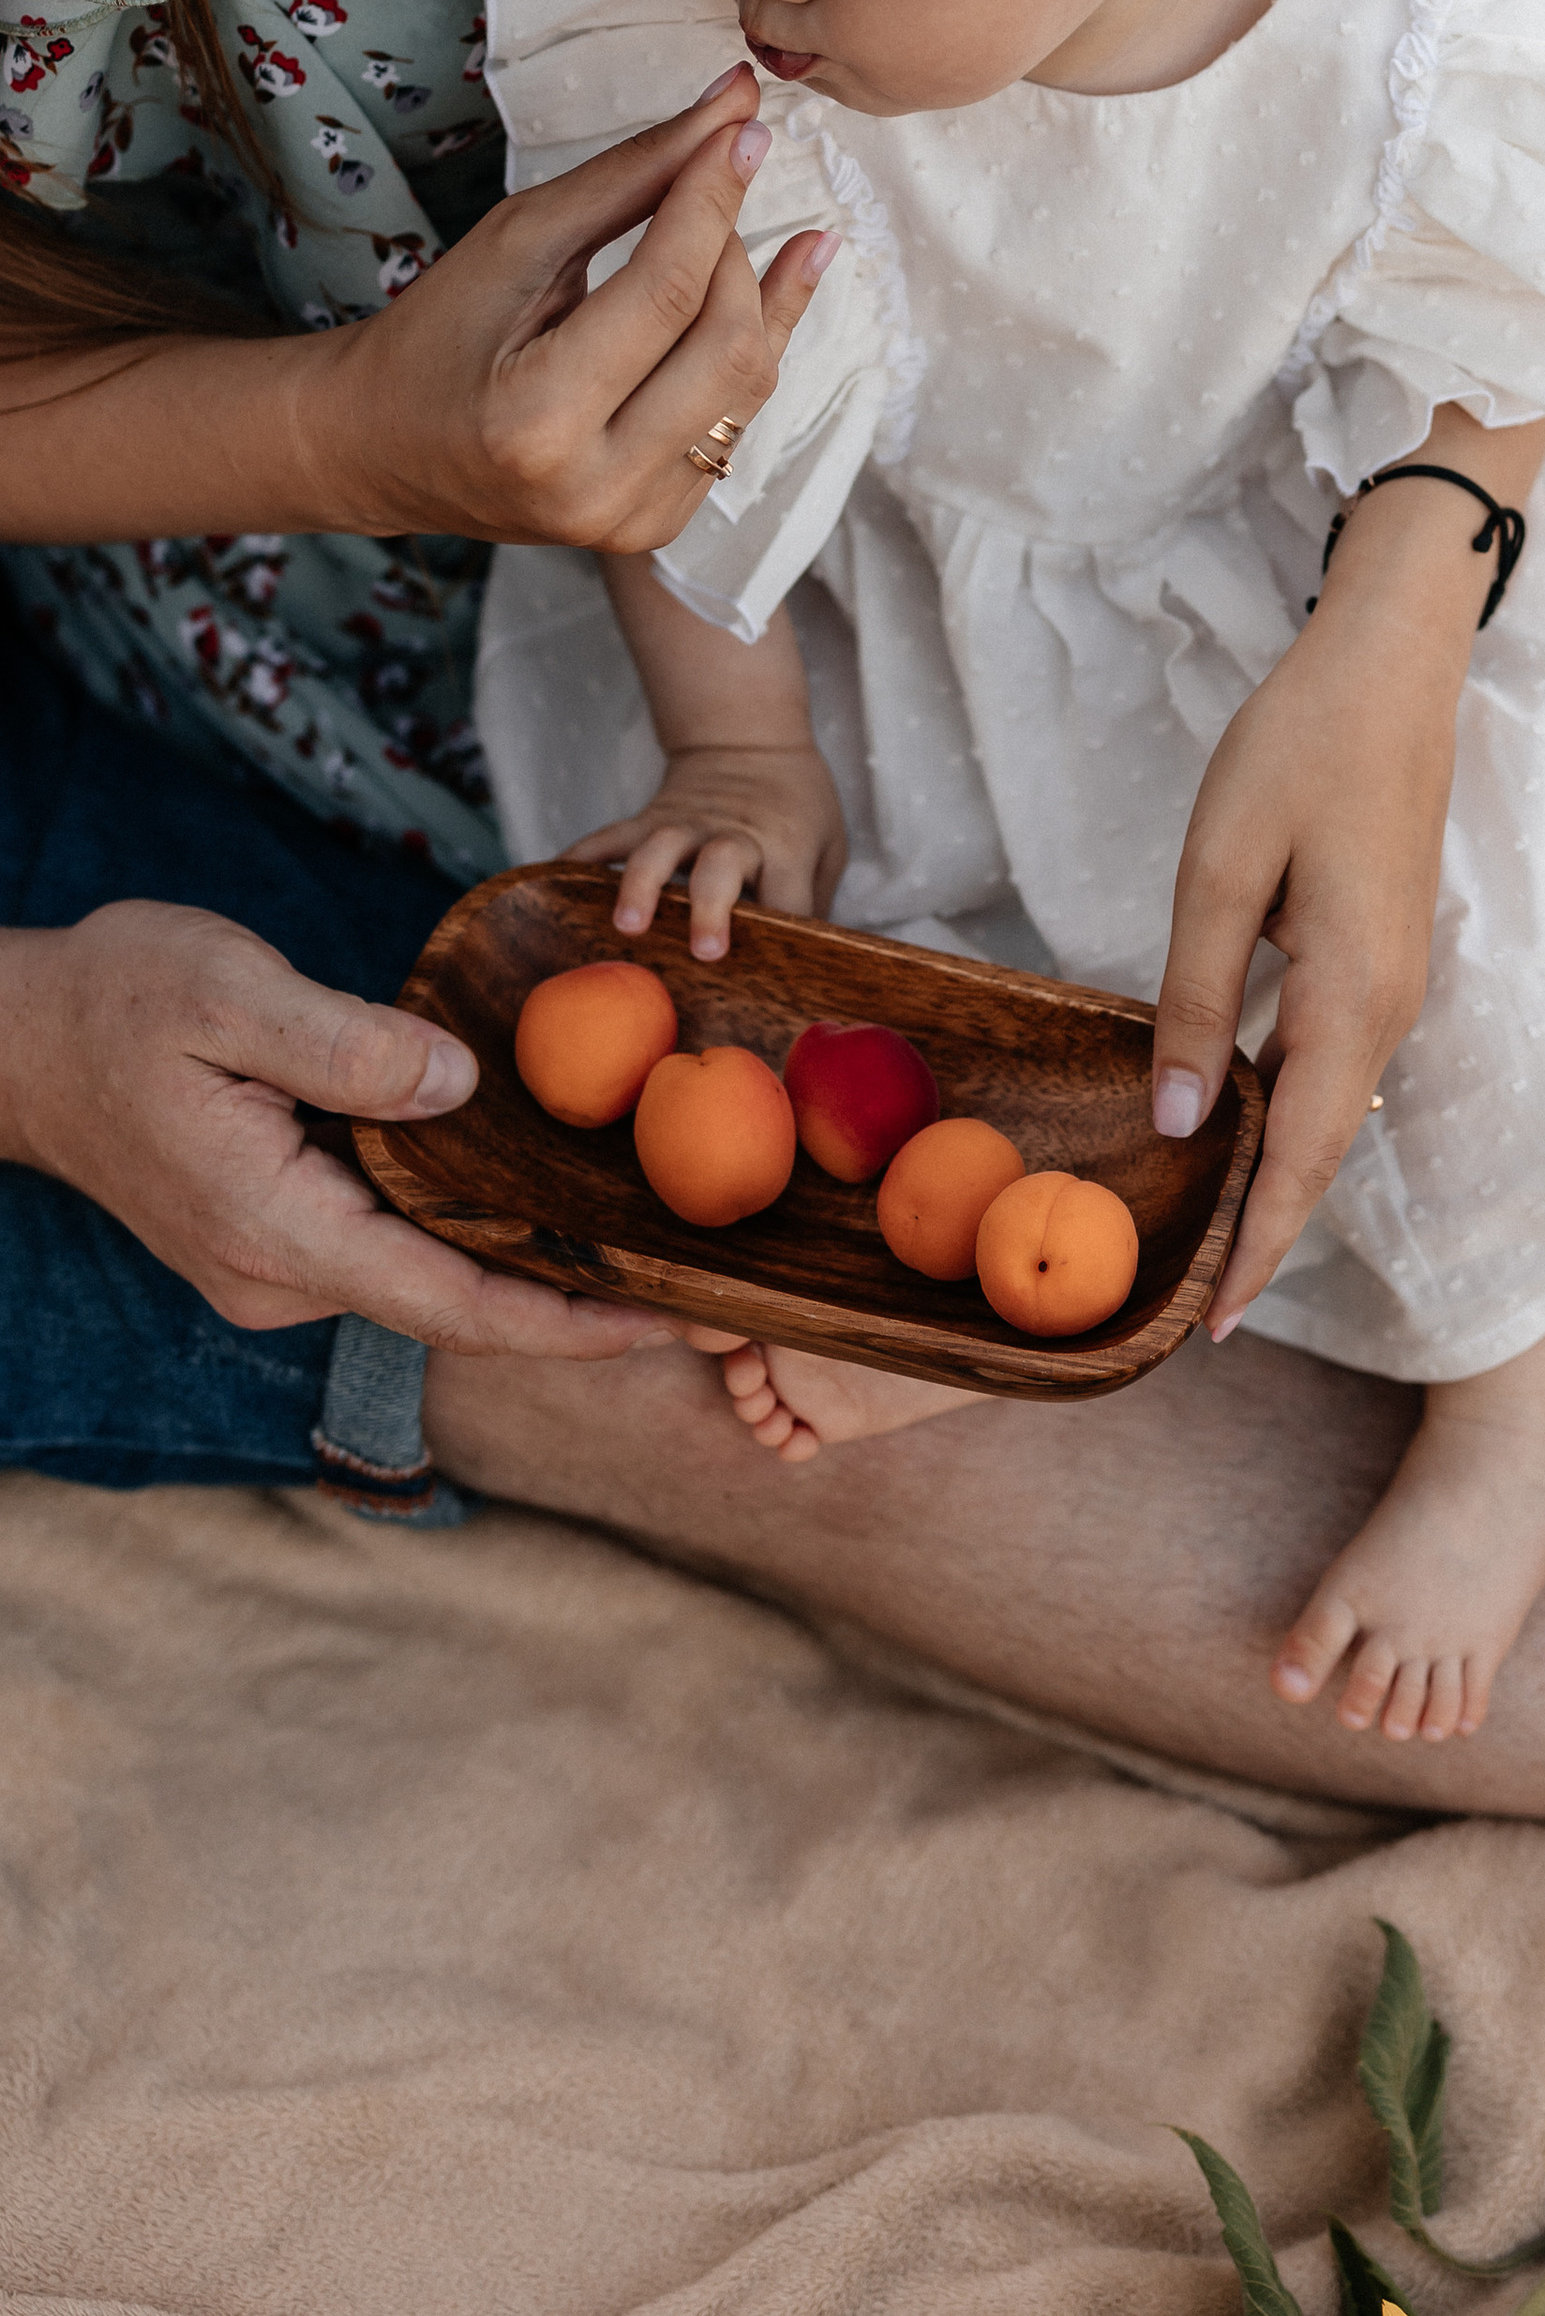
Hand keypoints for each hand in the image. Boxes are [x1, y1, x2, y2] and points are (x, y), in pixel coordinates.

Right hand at [0, 902, 673, 1353]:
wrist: (17, 1038)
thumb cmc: (115, 999)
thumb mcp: (228, 993)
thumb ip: (346, 1046)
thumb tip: (460, 1086)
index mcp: (278, 1226)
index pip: (449, 1301)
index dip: (566, 1321)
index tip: (668, 1322)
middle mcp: (282, 1272)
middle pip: (455, 1304)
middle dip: (577, 1307)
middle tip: (705, 1297)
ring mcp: (277, 1264)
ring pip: (429, 1277)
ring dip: (533, 1272)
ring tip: (656, 1255)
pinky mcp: (279, 1236)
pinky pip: (398, 1246)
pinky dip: (477, 1235)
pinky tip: (550, 1208)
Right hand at [291, 66, 836, 550]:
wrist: (382, 446)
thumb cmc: (437, 334)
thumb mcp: (517, 242)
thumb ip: (630, 177)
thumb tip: (732, 109)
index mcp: (538, 419)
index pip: (665, 292)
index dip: (712, 198)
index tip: (741, 128)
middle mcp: (593, 488)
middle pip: (726, 347)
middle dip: (736, 252)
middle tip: (718, 192)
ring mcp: (630, 520)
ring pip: (749, 389)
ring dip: (761, 300)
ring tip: (766, 238)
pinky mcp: (654, 526)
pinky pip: (736, 425)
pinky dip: (748, 352)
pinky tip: (769, 295)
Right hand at [573, 743, 848, 955]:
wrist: (751, 736)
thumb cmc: (797, 803)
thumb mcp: (828, 843)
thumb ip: (815, 899)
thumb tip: (805, 963)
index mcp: (786, 843)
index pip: (789, 895)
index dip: (787, 932)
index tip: (780, 974)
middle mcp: (735, 832)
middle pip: (722, 865)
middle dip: (712, 908)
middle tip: (706, 952)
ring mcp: (688, 822)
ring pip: (661, 848)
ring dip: (643, 885)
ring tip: (627, 925)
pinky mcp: (651, 816)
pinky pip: (612, 836)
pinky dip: (584, 857)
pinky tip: (556, 880)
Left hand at [1153, 578, 1464, 1338]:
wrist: (1393, 664)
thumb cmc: (1300, 748)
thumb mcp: (1221, 870)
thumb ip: (1199, 1001)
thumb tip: (1185, 1122)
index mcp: (1355, 994)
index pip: (1305, 1155)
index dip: (1260, 1245)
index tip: (1216, 1327)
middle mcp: (1391, 1006)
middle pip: (1325, 1148)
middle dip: (1268, 1234)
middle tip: (1203, 1313)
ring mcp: (1396, 983)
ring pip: (1331, 1109)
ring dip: (1279, 1178)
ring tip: (1211, 1243)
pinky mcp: (1383, 956)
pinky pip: (1334, 1062)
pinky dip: (1291, 1116)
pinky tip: (1241, 1130)